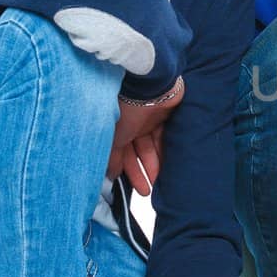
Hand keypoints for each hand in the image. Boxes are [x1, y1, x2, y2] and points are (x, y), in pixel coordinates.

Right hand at [108, 80, 183, 194]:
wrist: (149, 85)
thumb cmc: (126, 107)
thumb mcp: (114, 136)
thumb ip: (112, 156)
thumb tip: (110, 174)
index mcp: (116, 126)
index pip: (119, 152)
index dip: (123, 169)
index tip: (126, 186)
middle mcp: (131, 124)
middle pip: (135, 152)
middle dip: (139, 172)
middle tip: (145, 191)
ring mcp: (148, 119)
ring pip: (150, 147)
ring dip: (153, 165)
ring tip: (155, 183)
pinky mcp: (164, 116)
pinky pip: (163, 138)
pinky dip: (164, 152)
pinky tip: (166, 166)